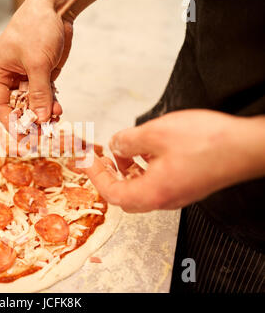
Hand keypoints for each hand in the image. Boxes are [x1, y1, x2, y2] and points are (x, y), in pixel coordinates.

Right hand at [0, 0, 72, 127]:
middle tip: (42, 134)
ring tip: (56, 121)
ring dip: (44, 113)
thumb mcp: (37, 64)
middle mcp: (9, 76)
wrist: (55, 8)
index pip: (0, 104)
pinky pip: (45, 95)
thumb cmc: (37, 28)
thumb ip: (39, 94)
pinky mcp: (42, 75)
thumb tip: (42, 119)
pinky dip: (51, 104)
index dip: (11, 122)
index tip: (22, 137)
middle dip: (30, 120)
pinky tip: (59, 110)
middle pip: (17, 107)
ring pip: (33, 103)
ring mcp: (26, 76)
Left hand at [84, 109, 264, 212]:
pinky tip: (147, 151)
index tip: (86, 162)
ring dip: (126, 171)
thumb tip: (115, 144)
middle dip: (109, 176)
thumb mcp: (155, 133)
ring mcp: (177, 194)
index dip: (95, 176)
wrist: (246, 147)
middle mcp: (164, 199)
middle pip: (125, 195)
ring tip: (123, 151)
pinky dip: (144, 169)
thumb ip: (128, 141)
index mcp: (152, 192)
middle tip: (101, 160)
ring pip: (141, 188)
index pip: (111, 193)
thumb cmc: (207, 142)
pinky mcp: (187, 185)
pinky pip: (157, 182)